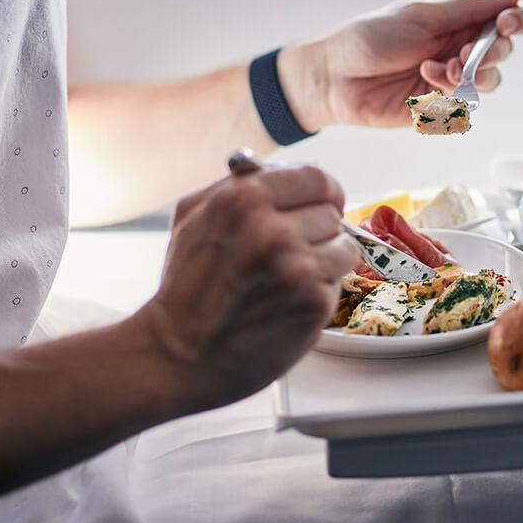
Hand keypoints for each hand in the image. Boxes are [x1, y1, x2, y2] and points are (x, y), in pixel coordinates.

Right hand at [130, 163, 356, 413]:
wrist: (178, 354)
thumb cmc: (186, 287)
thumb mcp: (193, 216)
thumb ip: (237, 185)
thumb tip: (284, 168)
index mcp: (244, 198)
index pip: (317, 177)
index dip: (320, 193)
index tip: (318, 204)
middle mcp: (273, 229)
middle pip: (332, 211)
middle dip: (316, 229)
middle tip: (290, 251)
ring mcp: (296, 267)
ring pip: (343, 246)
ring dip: (324, 260)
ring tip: (289, 278)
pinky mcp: (313, 302)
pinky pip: (338, 282)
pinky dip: (319, 290)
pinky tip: (288, 301)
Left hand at [278, 0, 522, 130]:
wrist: (334, 77)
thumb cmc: (370, 38)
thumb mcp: (421, 16)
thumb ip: (468, 9)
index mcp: (456, 20)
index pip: (505, 18)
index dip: (517, 20)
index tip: (508, 23)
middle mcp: (458, 48)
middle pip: (502, 51)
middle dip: (492, 51)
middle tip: (465, 52)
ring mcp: (449, 79)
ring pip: (490, 81)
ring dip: (473, 74)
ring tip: (443, 69)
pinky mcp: (438, 107)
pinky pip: (464, 105)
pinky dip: (451, 93)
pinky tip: (425, 81)